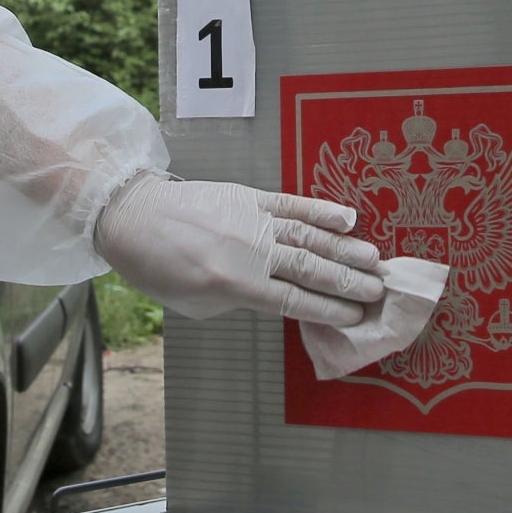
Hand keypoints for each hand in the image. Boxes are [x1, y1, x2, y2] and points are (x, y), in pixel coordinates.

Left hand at [91, 172, 384, 326]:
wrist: (131, 215)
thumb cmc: (158, 267)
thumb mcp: (195, 303)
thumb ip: (239, 301)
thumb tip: (273, 295)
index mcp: (236, 284)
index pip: (295, 301)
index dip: (330, 310)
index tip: (357, 317)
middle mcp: (251, 251)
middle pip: (311, 269)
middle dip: (349, 283)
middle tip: (380, 292)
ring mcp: (253, 219)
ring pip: (309, 237)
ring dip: (345, 249)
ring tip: (375, 261)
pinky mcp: (248, 195)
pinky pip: (291, 204)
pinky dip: (320, 210)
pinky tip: (347, 219)